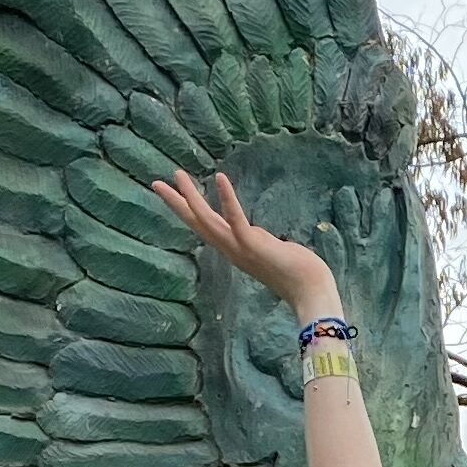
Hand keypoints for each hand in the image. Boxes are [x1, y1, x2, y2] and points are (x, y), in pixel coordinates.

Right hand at [149, 164, 337, 320]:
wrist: (310, 291)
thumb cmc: (298, 272)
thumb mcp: (270, 250)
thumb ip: (259, 241)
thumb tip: (256, 233)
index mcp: (234, 250)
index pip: (204, 227)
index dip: (187, 211)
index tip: (172, 196)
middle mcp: (231, 250)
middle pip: (196, 223)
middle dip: (176, 203)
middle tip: (156, 183)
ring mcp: (239, 247)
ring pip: (207, 220)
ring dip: (191, 197)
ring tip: (177, 175)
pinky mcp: (253, 244)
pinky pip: (236, 218)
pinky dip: (227, 198)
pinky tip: (219, 177)